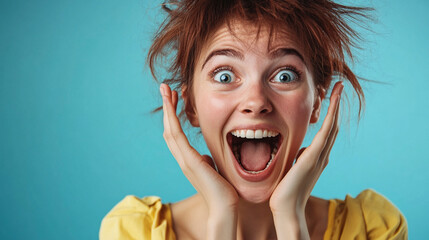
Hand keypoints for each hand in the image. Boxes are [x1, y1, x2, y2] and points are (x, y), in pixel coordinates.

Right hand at [160, 84, 237, 238]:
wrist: (224, 206)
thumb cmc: (222, 190)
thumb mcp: (214, 170)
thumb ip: (206, 162)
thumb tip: (205, 156)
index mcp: (188, 159)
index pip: (176, 134)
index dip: (174, 116)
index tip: (176, 98)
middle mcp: (182, 158)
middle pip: (169, 128)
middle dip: (167, 108)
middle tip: (166, 89)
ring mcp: (183, 159)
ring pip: (169, 128)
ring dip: (167, 108)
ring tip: (166, 89)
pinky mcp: (188, 159)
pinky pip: (176, 134)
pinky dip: (172, 117)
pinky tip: (170, 102)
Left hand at [269, 82, 343, 238]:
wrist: (286, 207)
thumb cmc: (285, 191)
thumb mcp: (292, 169)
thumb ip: (298, 158)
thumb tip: (299, 149)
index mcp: (316, 157)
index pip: (326, 131)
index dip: (330, 114)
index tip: (331, 98)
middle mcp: (322, 155)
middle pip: (333, 125)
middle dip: (336, 105)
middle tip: (338, 87)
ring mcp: (320, 156)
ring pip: (332, 125)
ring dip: (336, 105)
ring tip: (338, 88)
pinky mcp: (313, 157)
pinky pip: (326, 132)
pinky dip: (331, 116)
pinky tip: (333, 102)